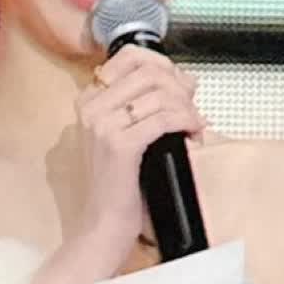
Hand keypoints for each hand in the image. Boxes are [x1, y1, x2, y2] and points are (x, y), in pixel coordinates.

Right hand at [66, 46, 205, 274]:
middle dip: (180, 87)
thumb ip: (152, 104)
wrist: (104, 225)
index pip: (130, 57)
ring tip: (194, 126)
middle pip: (149, 72)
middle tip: (192, 108)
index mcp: (89, 102)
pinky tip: (193, 133)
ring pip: (160, 94)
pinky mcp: (120, 145)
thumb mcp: (131, 136)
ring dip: (187, 108)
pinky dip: (186, 122)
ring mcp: (103, 125)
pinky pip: (164, 119)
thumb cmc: (119, 185)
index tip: (181, 86)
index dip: (164, 65)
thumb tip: (187, 79)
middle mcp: (92, 108)